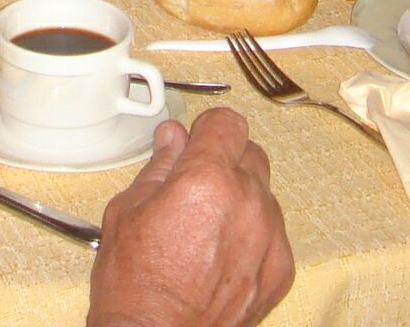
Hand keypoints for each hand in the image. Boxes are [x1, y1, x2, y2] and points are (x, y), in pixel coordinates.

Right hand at [88, 110, 292, 326]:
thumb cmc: (136, 286)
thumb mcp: (129, 211)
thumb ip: (159, 166)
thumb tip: (173, 138)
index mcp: (207, 179)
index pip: (228, 123)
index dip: (209, 130)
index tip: (198, 143)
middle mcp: (247, 203)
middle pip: (250, 154)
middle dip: (225, 162)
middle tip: (196, 189)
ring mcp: (269, 237)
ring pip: (263, 194)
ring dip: (241, 199)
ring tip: (207, 230)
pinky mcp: (280, 269)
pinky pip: (273, 233)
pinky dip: (254, 236)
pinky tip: (222, 256)